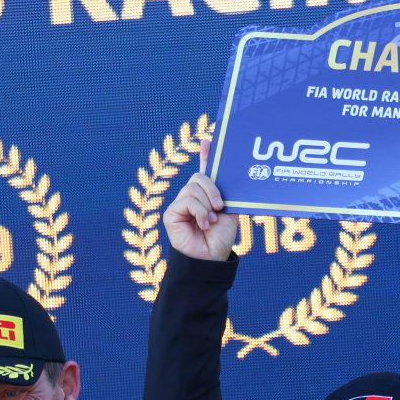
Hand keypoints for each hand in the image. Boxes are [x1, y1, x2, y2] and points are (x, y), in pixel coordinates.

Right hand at [162, 138, 238, 261]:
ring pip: (193, 188)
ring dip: (207, 204)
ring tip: (212, 220)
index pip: (205, 171)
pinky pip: (187, 200)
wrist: (211, 258)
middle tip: (221, 206)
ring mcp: (180, 204)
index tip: (209, 141)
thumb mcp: (228, 212)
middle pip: (199, 177)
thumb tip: (227, 174)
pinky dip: (199, 211)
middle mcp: (191, 197)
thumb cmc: (220, 237)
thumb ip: (225, 193)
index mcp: (206, 195)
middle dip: (212, 189)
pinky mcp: (171, 213)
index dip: (205, 155)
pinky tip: (204, 223)